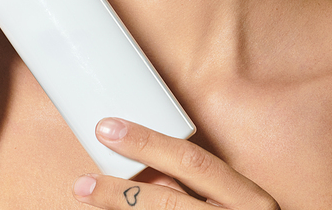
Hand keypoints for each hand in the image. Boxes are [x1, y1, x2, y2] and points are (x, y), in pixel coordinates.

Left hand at [73, 119, 278, 209]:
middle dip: (120, 192)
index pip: (192, 162)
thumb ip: (199, 185)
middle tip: (83, 181)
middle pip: (167, 203)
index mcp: (247, 200)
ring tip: (88, 198)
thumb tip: (144, 164)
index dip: (147, 143)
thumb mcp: (236, 203)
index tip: (109, 129)